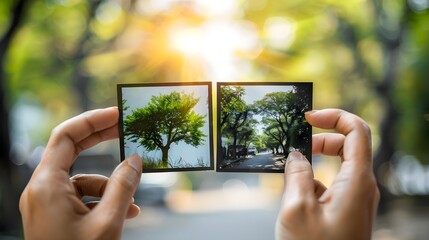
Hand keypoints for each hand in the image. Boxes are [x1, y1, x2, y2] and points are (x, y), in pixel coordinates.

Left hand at [20, 107, 141, 239]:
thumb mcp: (107, 223)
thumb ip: (123, 187)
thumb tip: (135, 161)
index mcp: (46, 186)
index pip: (65, 136)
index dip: (93, 121)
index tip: (117, 115)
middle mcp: (42, 190)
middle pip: (71, 150)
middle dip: (101, 140)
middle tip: (126, 129)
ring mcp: (48, 204)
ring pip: (82, 179)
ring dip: (110, 185)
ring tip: (132, 203)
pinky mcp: (56, 216)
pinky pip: (82, 198)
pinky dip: (103, 201)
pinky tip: (124, 213)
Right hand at [276, 109, 379, 239]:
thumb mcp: (297, 210)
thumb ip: (296, 175)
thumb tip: (297, 156)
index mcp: (357, 182)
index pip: (357, 131)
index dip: (334, 116)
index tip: (308, 118)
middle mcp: (362, 188)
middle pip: (349, 145)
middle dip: (322, 140)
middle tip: (297, 144)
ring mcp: (356, 200)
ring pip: (339, 166)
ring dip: (315, 163)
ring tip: (290, 173)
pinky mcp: (347, 211)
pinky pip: (333, 184)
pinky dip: (314, 181)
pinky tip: (295, 195)